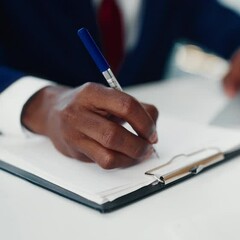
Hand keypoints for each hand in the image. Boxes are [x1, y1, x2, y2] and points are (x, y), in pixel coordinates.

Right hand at [22, 83, 158, 168]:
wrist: (52, 113)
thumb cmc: (89, 105)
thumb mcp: (111, 97)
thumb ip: (137, 108)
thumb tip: (154, 129)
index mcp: (92, 93)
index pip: (126, 106)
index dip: (145, 122)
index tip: (152, 132)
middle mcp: (79, 113)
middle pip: (115, 135)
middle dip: (139, 144)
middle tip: (149, 145)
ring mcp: (74, 135)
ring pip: (109, 154)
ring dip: (132, 157)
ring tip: (141, 152)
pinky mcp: (75, 151)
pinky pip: (104, 163)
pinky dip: (122, 162)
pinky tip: (127, 157)